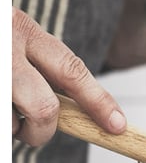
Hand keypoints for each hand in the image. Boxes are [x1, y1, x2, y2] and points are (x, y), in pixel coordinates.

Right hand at [12, 7, 126, 145]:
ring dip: (8, 127)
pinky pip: (0, 123)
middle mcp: (5, 46)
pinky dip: (1, 125)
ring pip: (10, 123)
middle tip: (35, 133)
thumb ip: (35, 61)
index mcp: (21, 29)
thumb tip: (67, 106)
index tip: (117, 126)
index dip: (99, 102)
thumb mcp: (10, 33)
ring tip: (1, 110)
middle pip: (44, 108)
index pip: (73, 71)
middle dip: (44, 131)